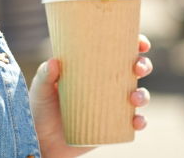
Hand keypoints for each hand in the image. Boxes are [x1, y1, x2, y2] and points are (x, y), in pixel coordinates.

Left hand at [29, 35, 152, 156]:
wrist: (42, 141)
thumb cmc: (41, 108)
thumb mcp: (41, 88)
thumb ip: (45, 75)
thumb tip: (54, 62)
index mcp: (92, 67)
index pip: (117, 50)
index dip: (134, 44)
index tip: (140, 43)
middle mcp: (106, 83)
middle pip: (134, 69)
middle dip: (143, 65)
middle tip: (137, 67)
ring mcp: (111, 104)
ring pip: (138, 94)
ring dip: (143, 94)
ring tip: (133, 98)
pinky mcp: (113, 125)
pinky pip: (133, 122)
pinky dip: (140, 121)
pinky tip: (137, 121)